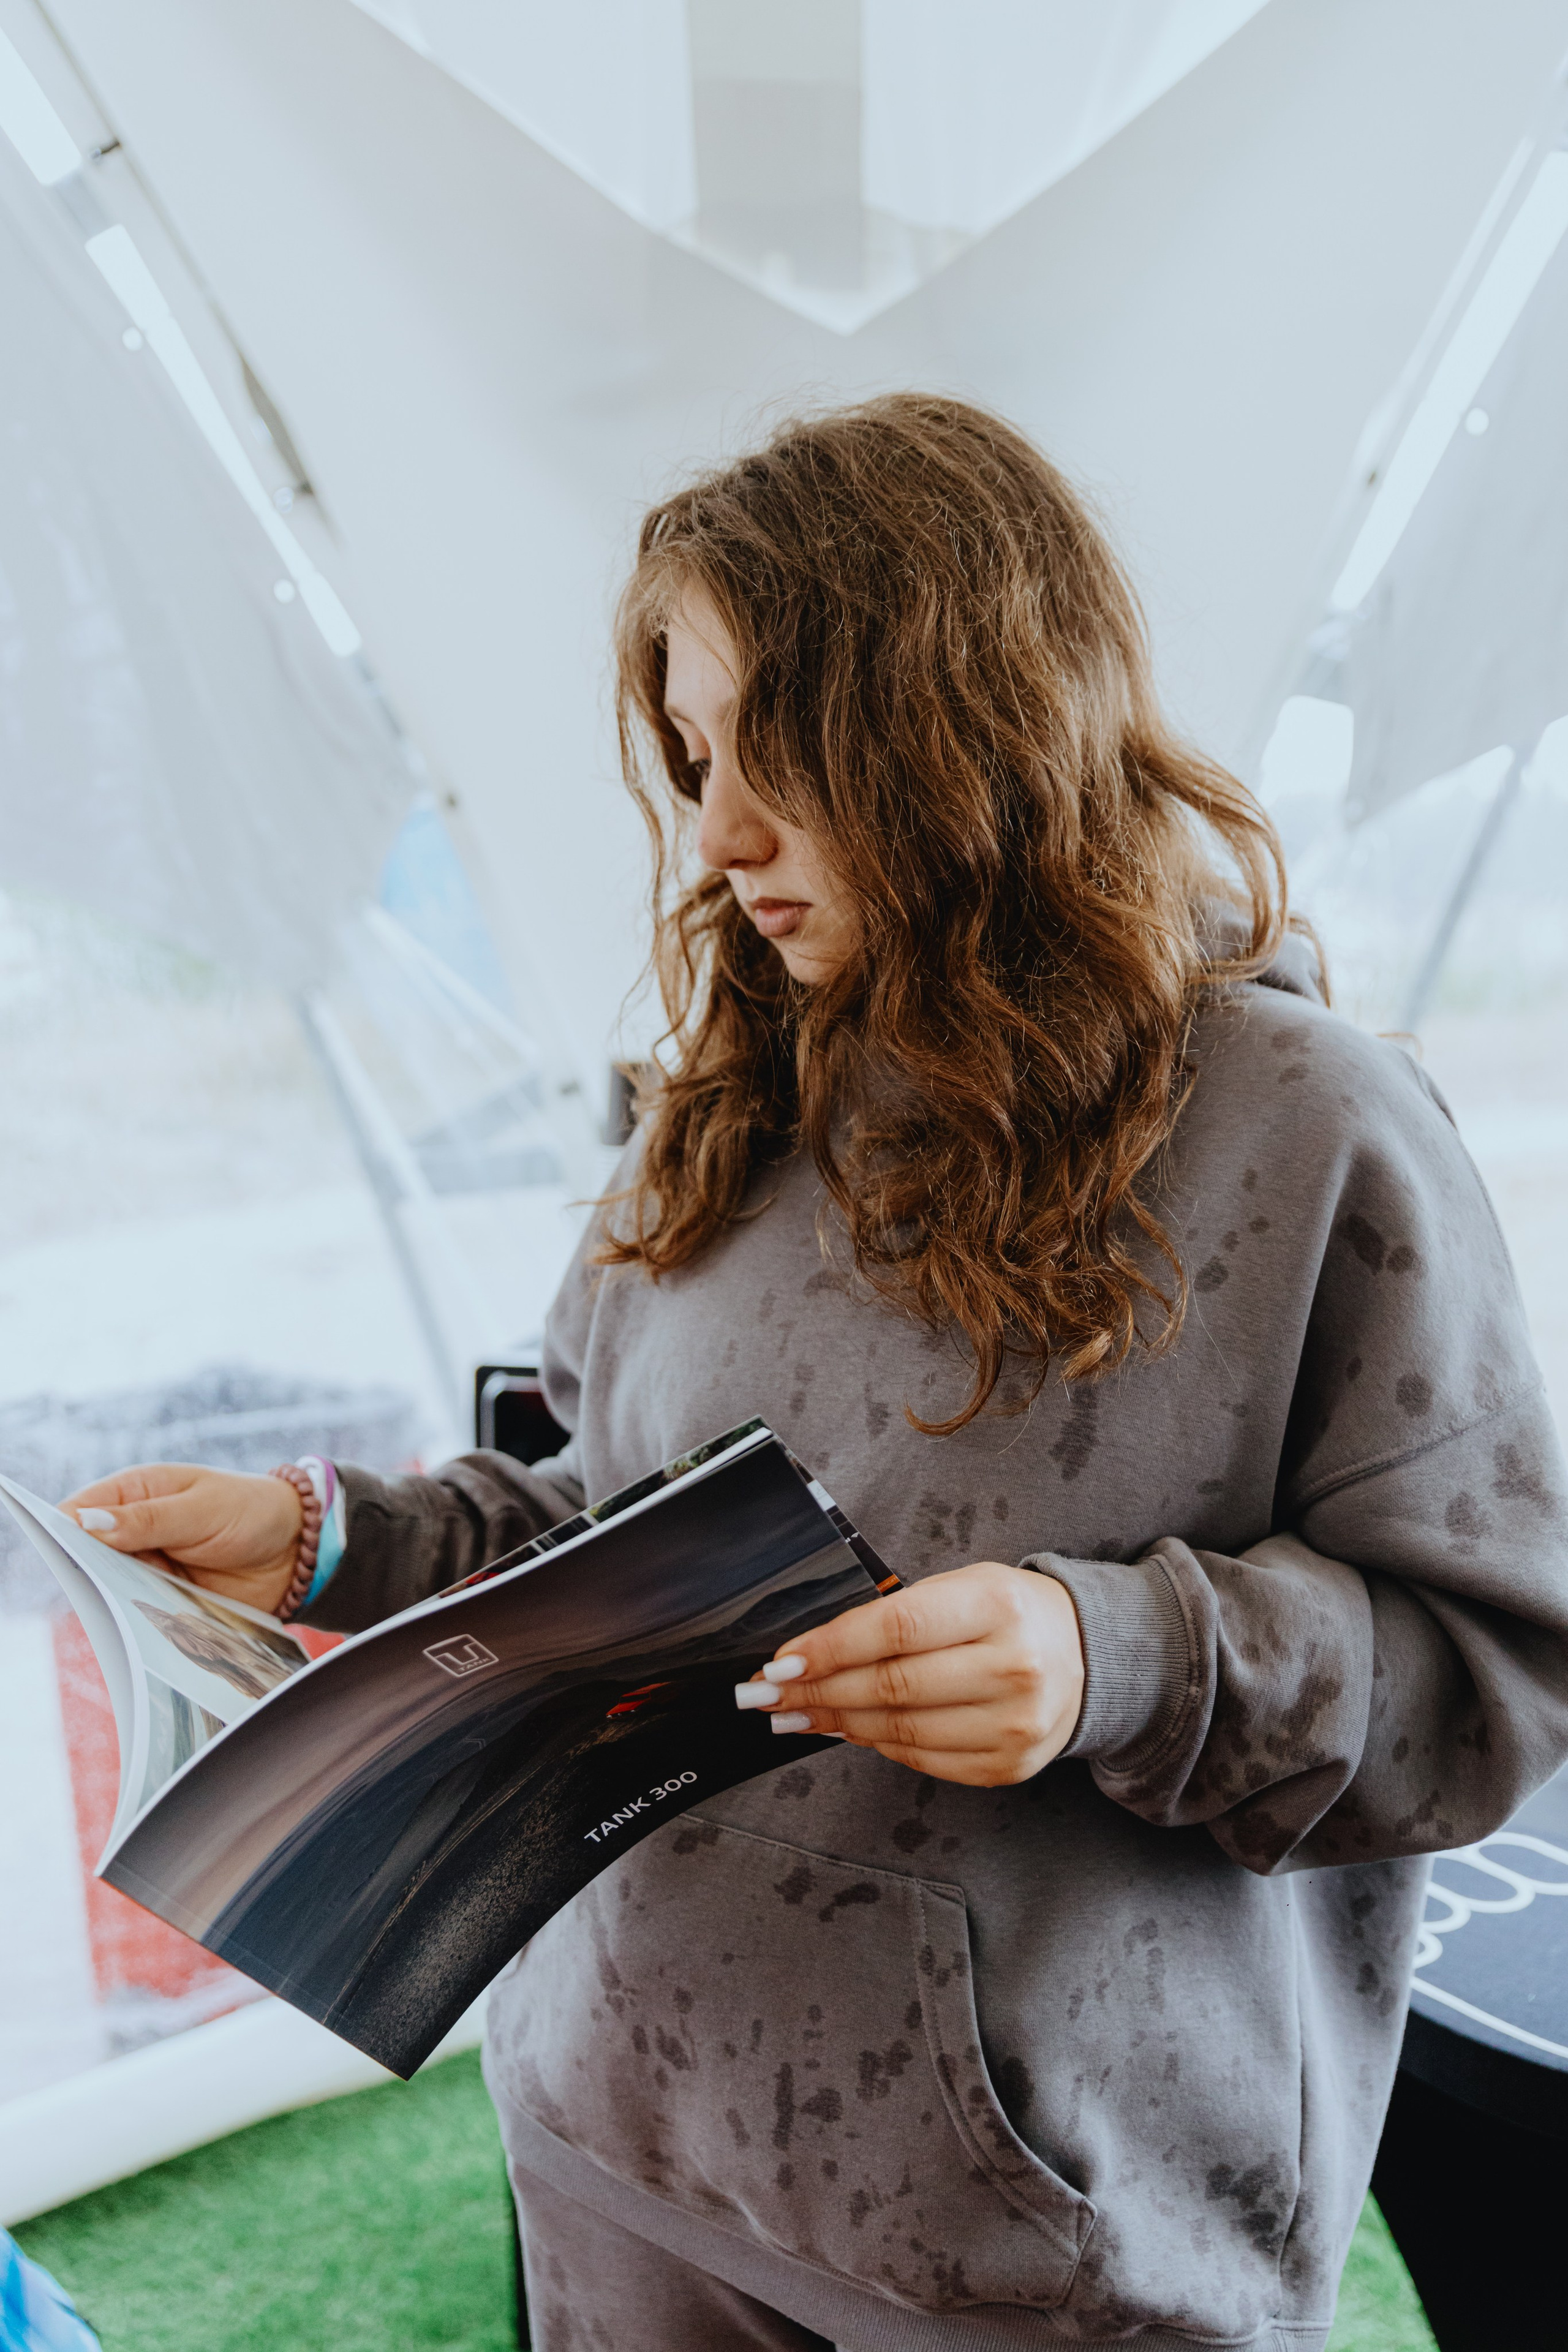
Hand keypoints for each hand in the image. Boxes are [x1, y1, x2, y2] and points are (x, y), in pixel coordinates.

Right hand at [60, 1463, 302, 1617]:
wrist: (298, 1549)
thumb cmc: (252, 1511)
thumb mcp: (202, 1510)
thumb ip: (149, 1518)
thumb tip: (88, 1522)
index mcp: (136, 1491)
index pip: (80, 1509)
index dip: (64, 1529)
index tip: (61, 1551)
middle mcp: (134, 1529)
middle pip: (87, 1554)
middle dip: (88, 1571)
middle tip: (99, 1587)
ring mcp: (148, 1564)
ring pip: (110, 1586)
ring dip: (115, 1598)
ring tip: (127, 1607)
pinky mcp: (165, 1595)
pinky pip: (139, 1610)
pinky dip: (139, 1618)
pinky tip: (144, 1626)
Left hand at [740, 1560, 1085, 1786]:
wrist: (1088, 1654)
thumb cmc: (1008, 1613)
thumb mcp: (962, 1588)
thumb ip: (894, 1617)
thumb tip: (811, 1656)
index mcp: (997, 1606)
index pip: (895, 1629)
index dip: (830, 1648)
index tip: (782, 1660)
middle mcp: (1012, 1666)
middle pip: (891, 1686)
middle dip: (817, 1692)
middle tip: (768, 1693)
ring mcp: (1015, 1723)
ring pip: (900, 1730)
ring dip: (836, 1723)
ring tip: (795, 1713)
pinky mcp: (1010, 1764)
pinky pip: (923, 1759)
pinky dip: (877, 1744)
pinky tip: (848, 1730)